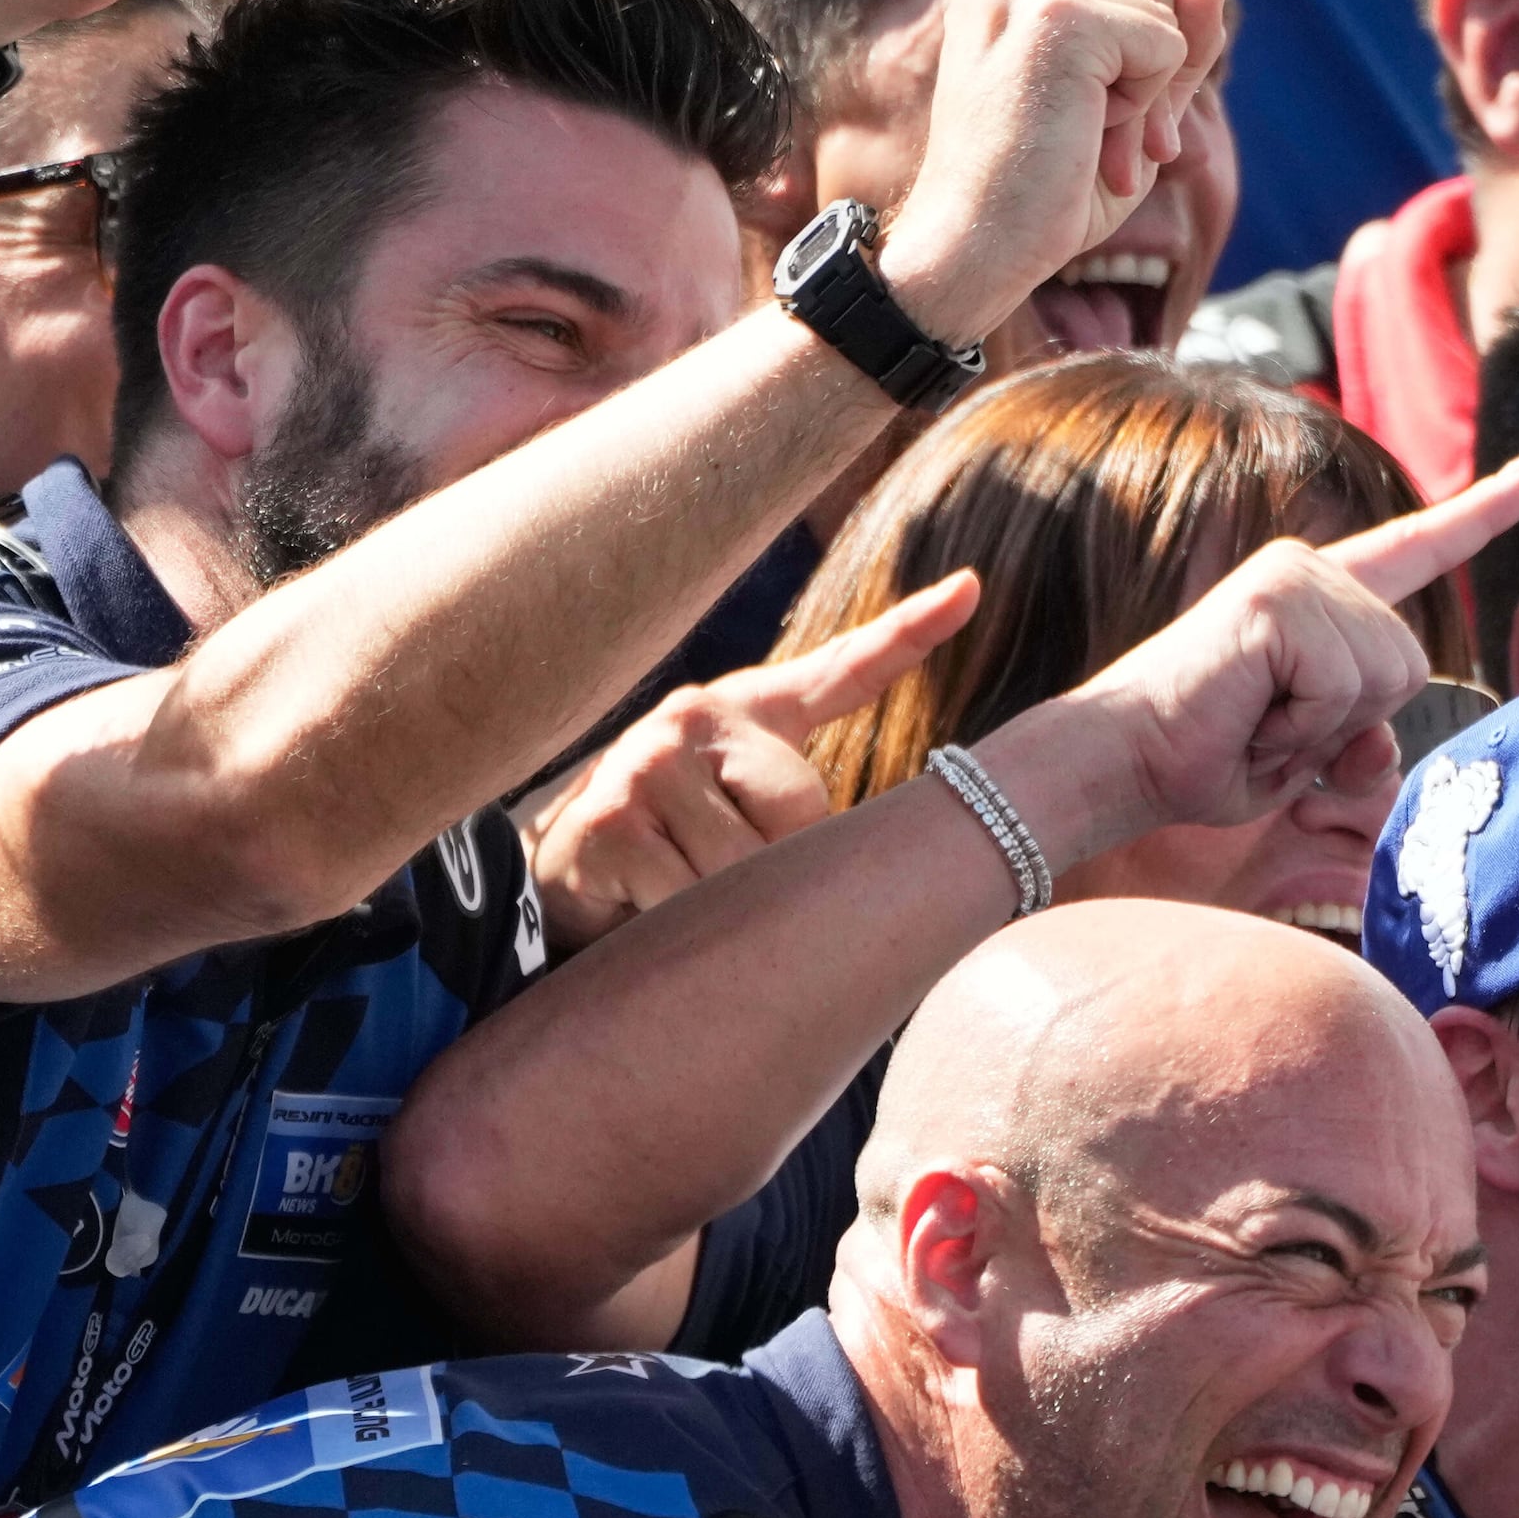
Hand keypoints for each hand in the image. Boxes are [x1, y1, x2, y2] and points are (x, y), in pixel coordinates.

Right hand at [524, 570, 979, 949]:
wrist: (547, 876)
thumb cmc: (663, 852)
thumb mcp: (736, 819)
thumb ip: (801, 823)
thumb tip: (890, 862)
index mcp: (745, 714)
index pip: (840, 672)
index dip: (908, 633)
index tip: (971, 590)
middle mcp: (696, 717)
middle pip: (803, 816)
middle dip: (777, 873)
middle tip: (714, 878)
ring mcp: (648, 762)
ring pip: (747, 867)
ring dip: (724, 912)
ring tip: (673, 894)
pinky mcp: (613, 820)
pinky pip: (688, 899)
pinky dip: (674, 927)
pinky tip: (637, 908)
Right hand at [879, 0, 1233, 346]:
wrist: (971, 251)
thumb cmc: (1042, 195)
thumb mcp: (1130, 109)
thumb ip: (1173, 39)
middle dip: (1161, 73)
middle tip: (1102, 142)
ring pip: (1167, 10)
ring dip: (1154, 94)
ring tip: (1090, 145)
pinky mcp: (1050, 11)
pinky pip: (1161, 40)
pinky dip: (1147, 102)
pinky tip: (1089, 137)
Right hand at [989, 457, 1518, 863]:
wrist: (1125, 760)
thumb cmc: (1206, 757)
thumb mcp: (1308, 751)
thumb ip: (1362, 734)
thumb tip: (1383, 751)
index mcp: (1321, 596)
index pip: (1416, 546)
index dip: (1482, 512)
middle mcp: (1311, 567)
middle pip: (1412, 663)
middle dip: (1354, 723)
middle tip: (1273, 731)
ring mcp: (1295, 576)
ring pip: (1387, 677)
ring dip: (1325, 729)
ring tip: (1258, 724)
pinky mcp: (1279, 600)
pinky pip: (1344, 687)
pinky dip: (1302, 728)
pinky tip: (1250, 717)